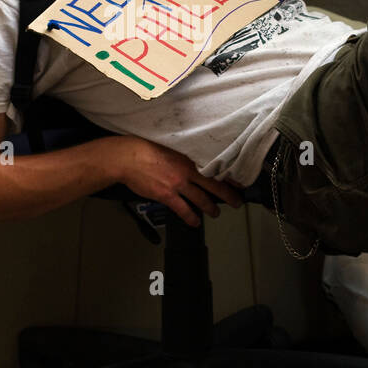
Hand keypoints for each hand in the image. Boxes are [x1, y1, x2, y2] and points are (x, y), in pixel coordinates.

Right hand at [110, 136, 243, 227]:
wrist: (128, 157)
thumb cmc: (144, 148)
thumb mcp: (169, 146)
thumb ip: (182, 155)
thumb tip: (190, 161)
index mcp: (188, 157)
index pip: (215, 167)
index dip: (228, 176)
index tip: (238, 182)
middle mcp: (187, 171)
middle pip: (214, 185)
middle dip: (228, 196)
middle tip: (237, 202)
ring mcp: (178, 184)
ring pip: (201, 199)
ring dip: (211, 208)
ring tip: (216, 213)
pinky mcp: (167, 195)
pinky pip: (183, 209)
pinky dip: (191, 217)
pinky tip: (195, 222)